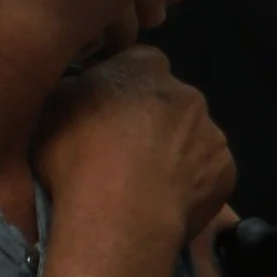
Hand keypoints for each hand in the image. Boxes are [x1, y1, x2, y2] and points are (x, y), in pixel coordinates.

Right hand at [33, 46, 235, 248]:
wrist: (119, 213)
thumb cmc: (76, 156)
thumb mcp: (51, 110)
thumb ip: (73, 89)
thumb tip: (79, 87)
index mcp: (144, 68)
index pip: (141, 63)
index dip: (125, 88)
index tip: (108, 114)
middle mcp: (186, 93)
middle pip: (171, 102)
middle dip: (153, 122)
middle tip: (125, 155)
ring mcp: (211, 132)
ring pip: (192, 138)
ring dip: (175, 153)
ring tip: (145, 185)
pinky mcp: (225, 169)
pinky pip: (208, 173)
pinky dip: (192, 184)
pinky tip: (167, 202)